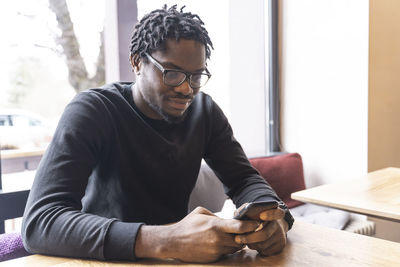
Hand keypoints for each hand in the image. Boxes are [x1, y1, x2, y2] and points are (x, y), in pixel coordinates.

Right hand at [135, 207, 259, 262]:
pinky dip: (227, 249)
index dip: (251, 225)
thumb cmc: (187, 225)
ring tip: (232, 236)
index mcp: (216, 225)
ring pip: (235, 248)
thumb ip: (216, 216)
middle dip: (245, 235)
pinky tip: (221, 243)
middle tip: (247, 230)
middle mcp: (218, 239)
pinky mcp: (213, 258)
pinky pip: (226, 254)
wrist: (173, 242)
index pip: (240, 226)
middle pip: (241, 239)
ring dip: (236, 243)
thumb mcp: (201, 212)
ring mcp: (216, 250)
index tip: (257, 223)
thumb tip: (228, 219)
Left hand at [234, 208, 287, 256]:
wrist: (272, 225)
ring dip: (251, 244)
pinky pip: (265, 251)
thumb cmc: (257, 217)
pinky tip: (254, 243)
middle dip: (249, 238)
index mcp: (275, 212)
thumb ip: (247, 210)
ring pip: (263, 244)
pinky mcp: (280, 246)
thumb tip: (239, 217)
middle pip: (265, 234)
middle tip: (237, 239)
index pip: (278, 213)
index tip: (261, 215)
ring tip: (244, 240)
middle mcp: (280, 225)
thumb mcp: (252, 210)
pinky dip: (257, 249)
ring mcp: (281, 236)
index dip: (270, 214)